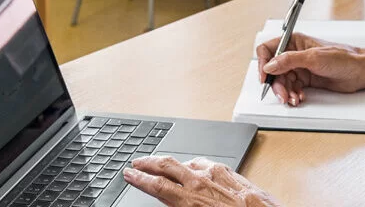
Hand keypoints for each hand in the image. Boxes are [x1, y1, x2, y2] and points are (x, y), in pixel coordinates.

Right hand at [123, 156, 280, 206]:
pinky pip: (210, 164)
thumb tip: (170, 200)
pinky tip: (196, 167)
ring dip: (173, 162)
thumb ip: (183, 206)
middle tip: (137, 162)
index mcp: (192, 201)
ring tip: (163, 165)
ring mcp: (221, 175)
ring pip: (189, 162)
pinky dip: (197, 165)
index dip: (139, 179)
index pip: (157, 186)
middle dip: (149, 162)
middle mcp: (204, 183)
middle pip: (168, 165)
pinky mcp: (235, 174)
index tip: (129, 174)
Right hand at [256, 33, 364, 105]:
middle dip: (276, 84)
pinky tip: (299, 98)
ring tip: (293, 99)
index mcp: (294, 41)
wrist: (361, 71)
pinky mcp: (306, 79)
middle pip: (273, 70)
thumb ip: (289, 61)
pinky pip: (292, 88)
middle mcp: (294, 54)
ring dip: (285, 92)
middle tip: (282, 95)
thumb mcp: (313, 58)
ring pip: (282, 81)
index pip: (268, 49)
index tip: (264, 77)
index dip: (262, 63)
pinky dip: (293, 95)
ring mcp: (300, 67)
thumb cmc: (344, 57)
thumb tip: (269, 65)